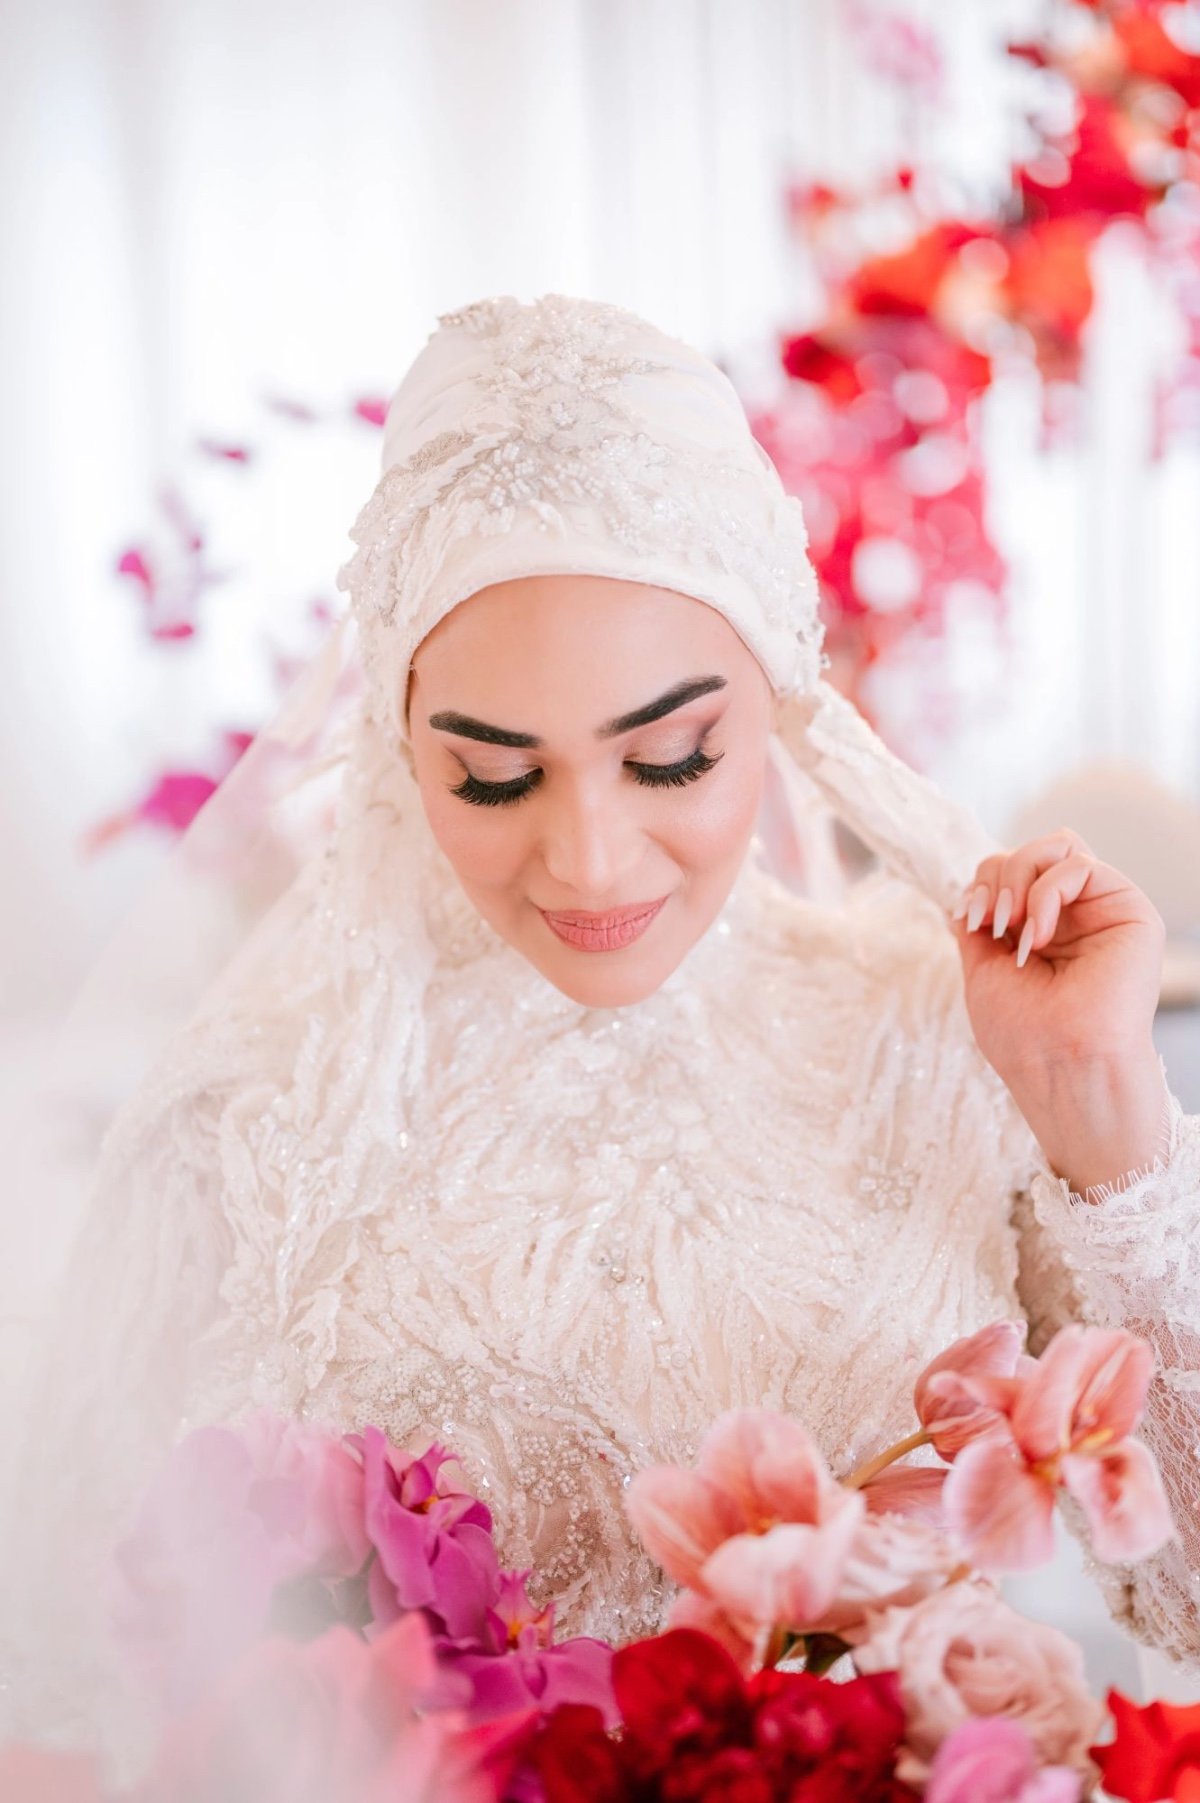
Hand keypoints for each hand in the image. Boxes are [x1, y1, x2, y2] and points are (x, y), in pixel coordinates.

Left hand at [950, 829, 1168, 1195]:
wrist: (1059, 1065)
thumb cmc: (1023, 1033)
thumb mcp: (982, 969)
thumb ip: (978, 923)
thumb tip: (969, 891)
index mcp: (1039, 930)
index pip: (1008, 872)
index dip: (982, 884)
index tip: (968, 919)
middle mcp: (1072, 917)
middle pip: (1030, 852)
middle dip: (996, 875)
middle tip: (990, 921)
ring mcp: (1100, 911)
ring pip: (1056, 845)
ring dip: (1018, 877)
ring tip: (1009, 925)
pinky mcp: (1130, 910)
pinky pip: (1080, 864)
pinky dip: (1046, 891)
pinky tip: (1037, 934)